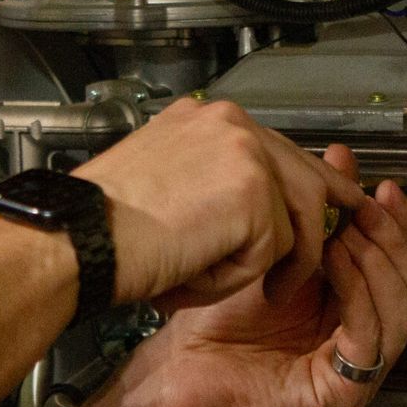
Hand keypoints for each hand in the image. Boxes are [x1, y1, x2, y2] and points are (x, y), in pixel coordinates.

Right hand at [72, 98, 368, 306]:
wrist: (77, 239)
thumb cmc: (100, 225)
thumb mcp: (165, 184)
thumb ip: (213, 183)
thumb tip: (257, 209)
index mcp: (204, 117)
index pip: (275, 147)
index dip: (304, 182)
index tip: (329, 202)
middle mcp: (230, 121)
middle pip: (304, 173)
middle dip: (317, 222)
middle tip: (319, 257)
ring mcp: (246, 151)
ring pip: (297, 217)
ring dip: (274, 262)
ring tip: (255, 289)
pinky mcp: (255, 192)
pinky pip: (273, 249)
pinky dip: (238, 276)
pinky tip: (198, 275)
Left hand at [127, 145, 406, 406]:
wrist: (183, 363)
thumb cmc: (220, 313)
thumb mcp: (277, 246)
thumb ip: (314, 206)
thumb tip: (341, 157)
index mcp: (357, 309)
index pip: (404, 264)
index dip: (400, 224)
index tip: (385, 188)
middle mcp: (366, 340)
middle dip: (393, 238)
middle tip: (366, 207)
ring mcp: (360, 371)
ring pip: (402, 309)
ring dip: (376, 261)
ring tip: (344, 232)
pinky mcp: (345, 394)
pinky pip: (370, 337)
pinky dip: (357, 293)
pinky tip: (332, 261)